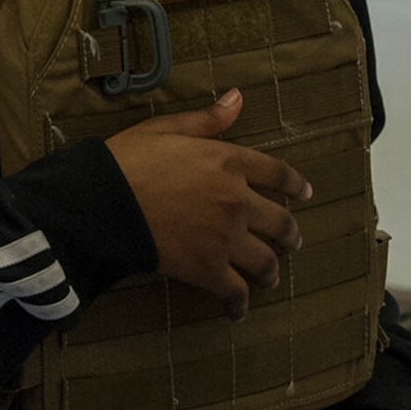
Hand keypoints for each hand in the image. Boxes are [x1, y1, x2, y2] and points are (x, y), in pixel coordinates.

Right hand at [105, 90, 307, 319]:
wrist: (104, 202)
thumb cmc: (129, 160)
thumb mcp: (168, 128)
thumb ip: (207, 120)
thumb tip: (237, 98)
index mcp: (230, 161)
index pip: (277, 173)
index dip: (295, 185)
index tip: (306, 194)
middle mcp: (237, 200)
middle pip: (280, 223)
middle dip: (290, 235)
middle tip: (292, 243)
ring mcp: (226, 237)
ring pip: (265, 260)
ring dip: (271, 271)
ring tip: (270, 278)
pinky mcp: (207, 268)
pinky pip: (235, 292)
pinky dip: (240, 304)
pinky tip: (238, 311)